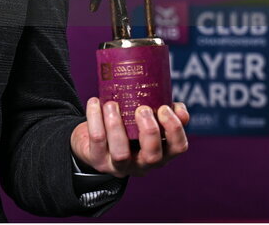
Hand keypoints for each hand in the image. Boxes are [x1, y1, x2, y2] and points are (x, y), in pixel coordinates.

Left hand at [70, 98, 188, 177]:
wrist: (91, 139)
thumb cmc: (125, 126)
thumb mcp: (145, 120)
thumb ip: (162, 113)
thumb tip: (178, 107)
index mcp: (160, 152)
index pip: (178, 147)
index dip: (175, 129)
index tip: (164, 108)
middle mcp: (142, 164)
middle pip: (153, 157)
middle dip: (150, 131)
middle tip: (142, 109)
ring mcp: (119, 166)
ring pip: (121, 154)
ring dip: (117, 127)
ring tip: (112, 105)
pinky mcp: (97, 161)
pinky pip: (97, 141)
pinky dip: (95, 119)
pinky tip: (95, 102)